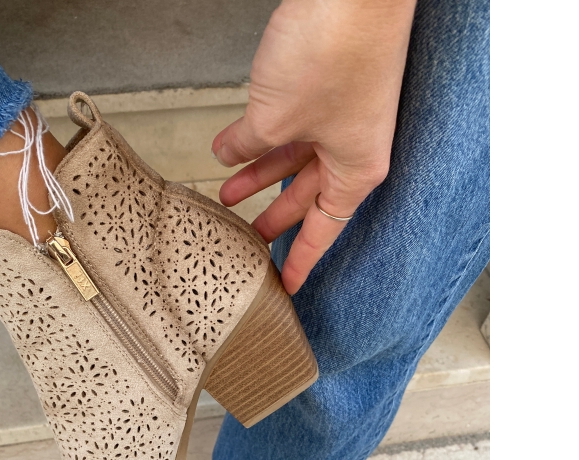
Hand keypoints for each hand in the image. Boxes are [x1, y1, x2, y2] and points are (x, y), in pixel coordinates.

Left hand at [212, 0, 416, 293]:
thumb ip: (248, 146)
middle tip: (247, 242)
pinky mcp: (326, 88)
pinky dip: (258, 137)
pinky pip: (289, 126)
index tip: (287, 285)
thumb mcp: (274, 120)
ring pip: (293, 160)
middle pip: (306, 197)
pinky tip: (229, 148)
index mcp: (355, 172)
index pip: (323, 231)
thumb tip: (230, 155)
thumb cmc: (334, 55)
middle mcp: (351, 149)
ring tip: (224, 196)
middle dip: (272, 218)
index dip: (300, 260)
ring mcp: (339, 118)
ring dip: (257, 176)